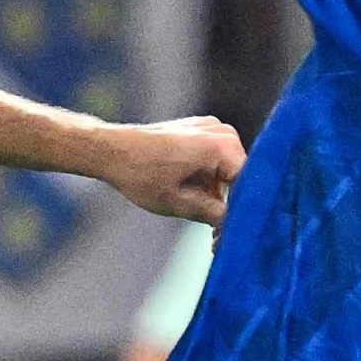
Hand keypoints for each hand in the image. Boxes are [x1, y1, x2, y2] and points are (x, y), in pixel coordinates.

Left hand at [97, 115, 242, 222]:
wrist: (111, 150)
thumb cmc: (140, 174)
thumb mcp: (178, 203)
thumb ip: (212, 214)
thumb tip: (234, 225)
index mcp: (220, 146)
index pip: (249, 183)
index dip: (242, 210)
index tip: (231, 233)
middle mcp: (221, 131)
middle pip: (241, 175)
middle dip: (230, 202)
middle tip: (216, 234)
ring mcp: (210, 127)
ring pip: (228, 168)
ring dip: (218, 192)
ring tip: (202, 217)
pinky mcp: (199, 129)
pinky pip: (216, 158)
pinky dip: (208, 178)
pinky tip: (193, 196)